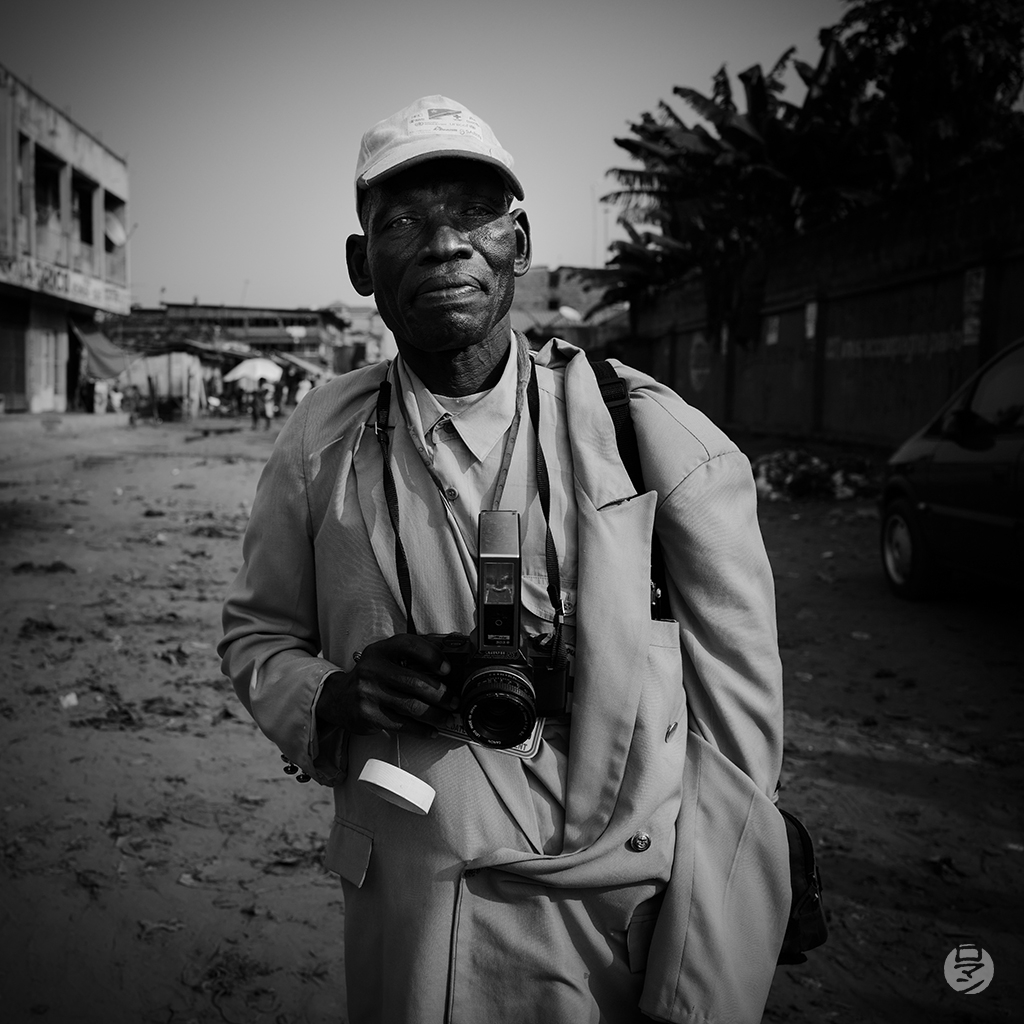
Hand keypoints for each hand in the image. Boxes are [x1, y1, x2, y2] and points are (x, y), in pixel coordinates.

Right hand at [316, 634, 454, 733]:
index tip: (447, 669)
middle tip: (454, 700)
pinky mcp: (369, 715)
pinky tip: (432, 731)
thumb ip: (409, 658)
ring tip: (448, 717)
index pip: (409, 646)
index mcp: (380, 650)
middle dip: (441, 694)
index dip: (432, 656)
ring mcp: (370, 693)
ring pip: (412, 706)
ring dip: (436, 714)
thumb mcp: (383, 659)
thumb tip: (446, 667)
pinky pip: (402, 725)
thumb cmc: (371, 677)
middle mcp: (373, 669)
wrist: (338, 699)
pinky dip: (422, 730)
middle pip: (416, 682)